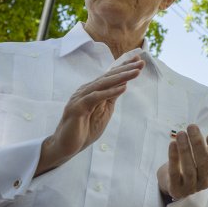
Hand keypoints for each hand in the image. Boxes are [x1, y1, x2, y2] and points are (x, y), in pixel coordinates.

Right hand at [37, 57, 143, 175]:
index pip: (109, 76)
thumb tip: (124, 84)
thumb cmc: (85, 129)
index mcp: (92, 90)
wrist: (66, 147)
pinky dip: (109, 92)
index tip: (139, 59)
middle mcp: (86, 90)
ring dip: (120, 77)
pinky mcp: (77, 107)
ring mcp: (80, 98)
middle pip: (108, 76)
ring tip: (136, 72)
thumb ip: (111, 97)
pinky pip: (95, 97)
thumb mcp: (103, 111)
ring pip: (102, 83)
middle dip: (125, 69)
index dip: (123, 67)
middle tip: (141, 62)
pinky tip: (123, 87)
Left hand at [157, 125, 207, 200]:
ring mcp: (191, 187)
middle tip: (192, 126)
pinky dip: (173, 158)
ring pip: (189, 168)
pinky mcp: (176, 189)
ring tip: (181, 133)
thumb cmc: (201, 164)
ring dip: (184, 149)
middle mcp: (206, 181)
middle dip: (197, 144)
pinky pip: (174, 173)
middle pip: (203, 163)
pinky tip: (172, 144)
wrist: (178, 181)